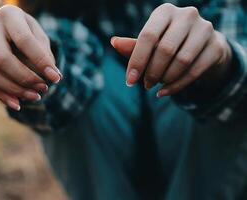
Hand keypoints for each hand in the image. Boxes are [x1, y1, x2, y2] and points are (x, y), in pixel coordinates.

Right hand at [0, 5, 61, 110]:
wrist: (10, 33)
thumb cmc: (30, 35)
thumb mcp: (40, 38)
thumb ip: (45, 55)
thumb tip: (53, 77)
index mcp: (8, 15)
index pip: (24, 40)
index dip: (40, 61)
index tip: (56, 78)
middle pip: (2, 59)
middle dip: (25, 78)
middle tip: (43, 88)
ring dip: (14, 90)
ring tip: (35, 96)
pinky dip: (3, 96)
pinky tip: (18, 104)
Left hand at [111, 3, 231, 96]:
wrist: (201, 47)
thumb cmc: (167, 43)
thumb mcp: (149, 43)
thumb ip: (133, 45)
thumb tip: (114, 42)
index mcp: (165, 11)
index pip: (148, 36)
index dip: (137, 61)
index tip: (130, 81)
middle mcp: (187, 15)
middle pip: (165, 49)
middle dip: (152, 72)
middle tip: (145, 84)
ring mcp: (205, 29)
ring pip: (182, 61)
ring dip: (165, 78)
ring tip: (156, 85)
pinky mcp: (216, 46)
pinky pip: (194, 71)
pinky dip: (177, 86)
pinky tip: (165, 92)